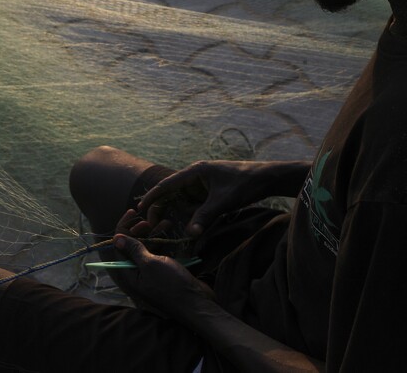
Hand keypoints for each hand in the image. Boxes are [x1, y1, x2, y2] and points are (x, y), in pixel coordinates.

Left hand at [113, 216, 214, 320]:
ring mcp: (154, 272)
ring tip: (166, 222)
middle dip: (139, 230)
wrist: (197, 303)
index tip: (132, 213)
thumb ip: (134, 250)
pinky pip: (162, 253)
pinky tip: (173, 232)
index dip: (123, 228)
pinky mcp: (168, 271)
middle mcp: (139, 272)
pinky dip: (166, 242)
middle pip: (134, 246)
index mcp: (129, 273)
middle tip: (149, 222)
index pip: (119, 247)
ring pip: (150, 248)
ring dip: (155, 234)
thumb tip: (116, 238)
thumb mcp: (150, 264)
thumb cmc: (170, 285)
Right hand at [138, 160, 276, 237]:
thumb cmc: (245, 184)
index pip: (167, 184)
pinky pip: (195, 204)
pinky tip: (194, 225)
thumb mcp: (223, 202)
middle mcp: (196, 176)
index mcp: (195, 172)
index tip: (139, 208)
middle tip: (154, 225)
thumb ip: (204, 217)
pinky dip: (192, 215)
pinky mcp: (210, 192)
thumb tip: (190, 233)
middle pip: (172, 193)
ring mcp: (203, 184)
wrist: (268, 179)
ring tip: (175, 225)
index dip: (152, 196)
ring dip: (180, 214)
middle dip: (163, 208)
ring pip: (184, 201)